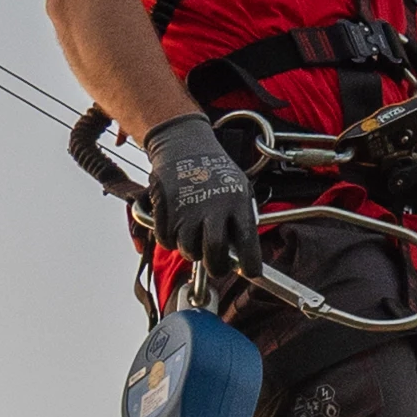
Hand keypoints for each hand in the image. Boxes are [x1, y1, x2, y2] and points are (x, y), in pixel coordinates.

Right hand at [144, 105, 264, 281]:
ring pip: (188, 251)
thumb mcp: (238, 187)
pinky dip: (171, 239)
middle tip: (217, 265)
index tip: (251, 272)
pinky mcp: (164, 211)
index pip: (247, 243)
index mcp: (236, 202)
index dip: (251, 264)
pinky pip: (166, 241)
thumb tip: (242, 252)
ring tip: (196, 235)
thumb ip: (241, 217)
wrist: (182, 145)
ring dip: (192, 250)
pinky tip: (179, 225)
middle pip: (214, 254)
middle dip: (217, 267)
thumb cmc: (214, 169)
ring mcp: (186, 211)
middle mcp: (212, 209)